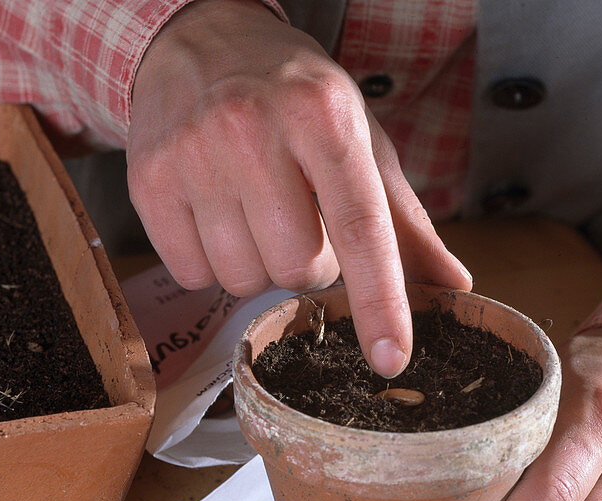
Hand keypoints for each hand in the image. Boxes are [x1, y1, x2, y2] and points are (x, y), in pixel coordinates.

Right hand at [126, 0, 471, 376]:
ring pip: (244, 279)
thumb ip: (404, 220)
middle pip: (299, 269)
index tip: (390, 358)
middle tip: (300, 216)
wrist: (201, 41)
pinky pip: (195, 275)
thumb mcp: (360, 140)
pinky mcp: (148, 182)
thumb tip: (453, 286)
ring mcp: (193, 155)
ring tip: (256, 209)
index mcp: (323, 118)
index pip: (360, 228)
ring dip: (261, 264)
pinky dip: (214, 262)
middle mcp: (253, 130)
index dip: (380, 301)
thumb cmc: (294, 98)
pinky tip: (217, 213)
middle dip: (310, 263)